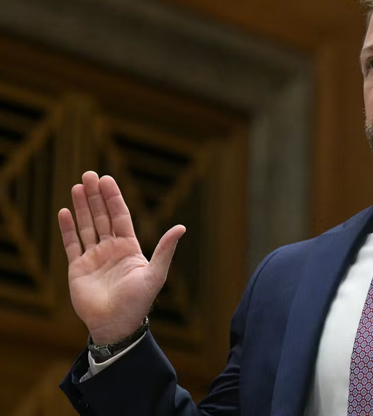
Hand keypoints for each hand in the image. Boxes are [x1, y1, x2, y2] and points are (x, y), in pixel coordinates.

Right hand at [58, 171, 185, 344]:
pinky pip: (72, 244)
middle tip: (89, 175)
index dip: (113, 198)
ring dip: (82, 206)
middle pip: (101, 216)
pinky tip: (65, 212)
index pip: (120, 216)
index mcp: (129, 247)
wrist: (116, 324)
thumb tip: (181, 227)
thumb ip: (165, 250)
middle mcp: (111, 249)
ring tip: (76, 186)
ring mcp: (94, 257)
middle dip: (96, 196)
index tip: (107, 179)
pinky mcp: (78, 268)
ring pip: (87, 226)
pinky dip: (68, 228)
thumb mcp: (155, 274)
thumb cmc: (138, 301)